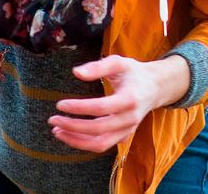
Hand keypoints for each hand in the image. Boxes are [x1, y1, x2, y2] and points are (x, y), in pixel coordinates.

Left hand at [48, 54, 190, 152]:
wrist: (154, 88)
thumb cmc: (133, 73)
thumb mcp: (119, 62)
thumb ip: (98, 66)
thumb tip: (76, 72)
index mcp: (130, 99)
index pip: (101, 108)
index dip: (79, 108)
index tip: (60, 104)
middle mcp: (130, 118)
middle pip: (98, 129)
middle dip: (73, 126)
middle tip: (53, 119)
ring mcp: (127, 130)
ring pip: (100, 144)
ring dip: (76, 140)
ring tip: (57, 131)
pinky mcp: (123, 136)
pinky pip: (102, 145)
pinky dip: (84, 143)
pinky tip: (69, 134)